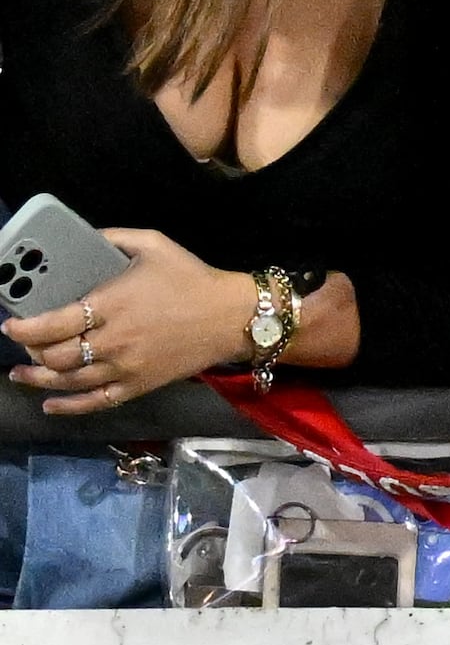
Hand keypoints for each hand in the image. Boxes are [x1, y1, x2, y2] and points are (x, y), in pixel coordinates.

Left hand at [5, 230, 256, 414]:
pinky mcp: (137, 386)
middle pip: (55, 356)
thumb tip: (82, 238)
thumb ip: (114, 238)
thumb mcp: (155, 245)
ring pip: (68, 381)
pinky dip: (68, 406)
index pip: (52, 324)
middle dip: (31, 352)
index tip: (11, 325)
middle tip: (24, 344)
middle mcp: (112, 341)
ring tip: (21, 374)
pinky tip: (50, 403)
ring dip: (38, 379)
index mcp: (111, 305)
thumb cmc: (192, 278)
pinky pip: (95, 402)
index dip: (24, 328)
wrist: (232, 316)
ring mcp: (124, 368)